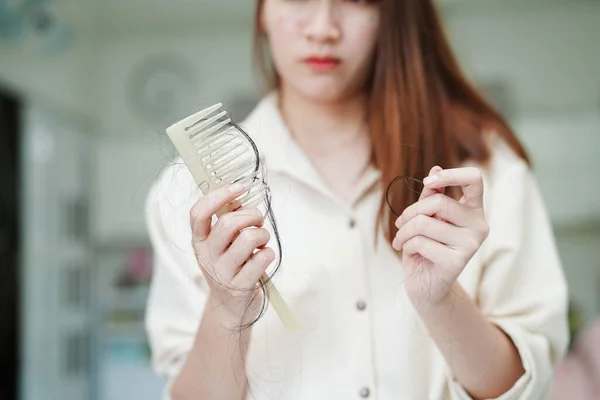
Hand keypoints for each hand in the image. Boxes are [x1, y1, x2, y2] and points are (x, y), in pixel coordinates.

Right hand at [190, 184, 274, 322]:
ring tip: (262, 240)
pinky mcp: (241, 286)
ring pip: (249, 238)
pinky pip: (262, 258)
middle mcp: (207, 256)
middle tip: (258, 220)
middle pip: (228, 223)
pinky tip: (264, 257)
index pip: (198, 213)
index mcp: (199, 241)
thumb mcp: (222, 245)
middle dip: (251, 215)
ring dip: (263, 234)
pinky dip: (269, 253)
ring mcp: (223, 272)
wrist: (231, 308)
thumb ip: (228, 222)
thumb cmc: (231, 266)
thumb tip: (243, 195)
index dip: (219, 196)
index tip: (238, 188)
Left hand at [392, 166, 488, 305]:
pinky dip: (407, 245)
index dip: (450, 174)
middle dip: (411, 212)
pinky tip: (409, 253)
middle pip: (439, 202)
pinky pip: (420, 242)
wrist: (425, 285)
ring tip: (401, 240)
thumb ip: (431, 195)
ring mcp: (471, 245)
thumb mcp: (426, 217)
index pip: (475, 179)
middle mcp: (479, 226)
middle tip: (400, 223)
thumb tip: (435, 168)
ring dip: (404, 231)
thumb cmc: (425, 247)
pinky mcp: (457, 262)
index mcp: (474, 210)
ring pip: (424, 223)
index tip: (429, 181)